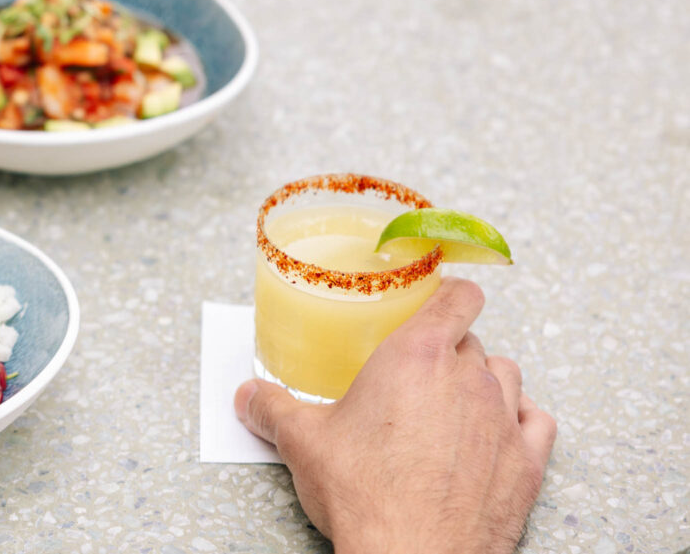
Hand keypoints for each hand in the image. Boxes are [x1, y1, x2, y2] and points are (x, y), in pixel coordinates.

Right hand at [234, 278, 555, 553]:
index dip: (453, 293)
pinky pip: (538, 421)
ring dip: (487, 381)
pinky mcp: (527, 462)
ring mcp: (503, 419)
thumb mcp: (302, 443)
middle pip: (472, 341)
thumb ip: (272, 409)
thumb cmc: (364, 494)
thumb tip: (248, 398)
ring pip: (508, 375)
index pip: (457, 299)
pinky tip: (503, 429)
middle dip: (449, 352)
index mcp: (415, 355)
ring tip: (458, 401)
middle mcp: (467, 377)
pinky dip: (523, 419)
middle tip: (419, 375)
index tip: (443, 297)